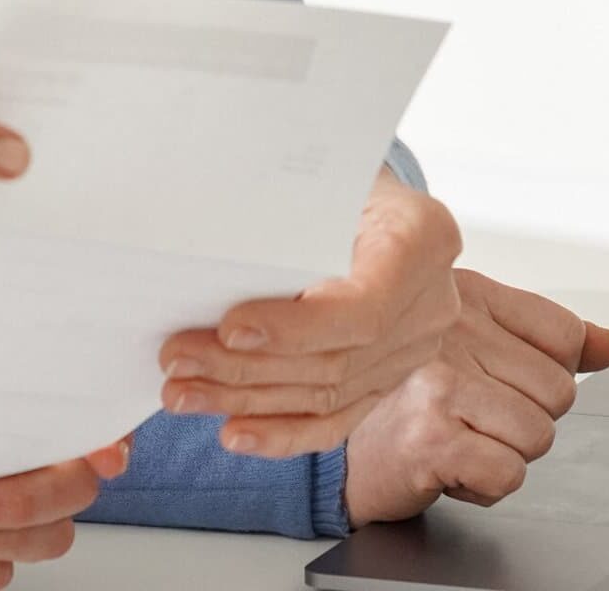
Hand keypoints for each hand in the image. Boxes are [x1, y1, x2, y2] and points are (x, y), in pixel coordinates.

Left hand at [157, 169, 462, 457]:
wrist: (364, 192)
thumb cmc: (331, 177)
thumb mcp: (317, 177)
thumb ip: (286, 215)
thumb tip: (212, 255)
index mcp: (423, 237)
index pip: (366, 304)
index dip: (297, 328)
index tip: (229, 328)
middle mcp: (430, 301)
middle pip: (336, 357)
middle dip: (248, 366)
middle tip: (178, 358)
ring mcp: (414, 347)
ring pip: (327, 392)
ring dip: (247, 399)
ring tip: (183, 391)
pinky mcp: (387, 377)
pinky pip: (336, 418)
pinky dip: (282, 431)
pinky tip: (234, 432)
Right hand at [343, 269, 608, 522]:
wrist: (344, 451)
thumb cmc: (409, 395)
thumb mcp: (475, 344)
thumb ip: (544, 341)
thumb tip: (608, 345)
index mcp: (465, 296)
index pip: (564, 334)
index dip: (549, 371)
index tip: (506, 379)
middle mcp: (449, 330)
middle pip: (559, 391)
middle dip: (525, 418)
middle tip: (473, 415)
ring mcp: (440, 382)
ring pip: (539, 435)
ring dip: (505, 453)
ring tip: (460, 437)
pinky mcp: (432, 435)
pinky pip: (510, 473)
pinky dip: (485, 484)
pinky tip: (451, 465)